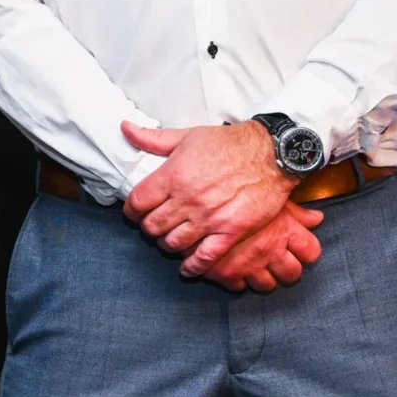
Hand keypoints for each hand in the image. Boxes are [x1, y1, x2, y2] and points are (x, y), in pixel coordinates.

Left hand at [121, 119, 296, 277]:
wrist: (270, 154)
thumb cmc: (229, 143)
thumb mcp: (187, 136)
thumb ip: (153, 138)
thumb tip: (125, 128)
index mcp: (173, 175)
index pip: (138, 202)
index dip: (131, 211)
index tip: (134, 213)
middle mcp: (188, 199)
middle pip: (153, 226)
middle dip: (149, 229)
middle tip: (153, 227)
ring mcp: (209, 218)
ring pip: (174, 243)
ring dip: (167, 245)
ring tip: (170, 241)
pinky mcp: (231, 231)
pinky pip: (205, 257)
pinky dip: (193, 267)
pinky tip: (188, 268)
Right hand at [198, 201, 324, 292]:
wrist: (204, 189)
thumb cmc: (240, 185)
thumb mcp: (269, 193)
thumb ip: (296, 211)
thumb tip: (317, 218)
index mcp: (285, 230)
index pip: (310, 251)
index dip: (307, 251)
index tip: (300, 249)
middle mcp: (271, 250)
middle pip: (292, 273)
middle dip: (287, 271)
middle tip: (278, 263)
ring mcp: (249, 263)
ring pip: (266, 284)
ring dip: (263, 279)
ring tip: (255, 268)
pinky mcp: (224, 271)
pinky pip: (236, 286)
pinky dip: (235, 282)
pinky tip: (232, 272)